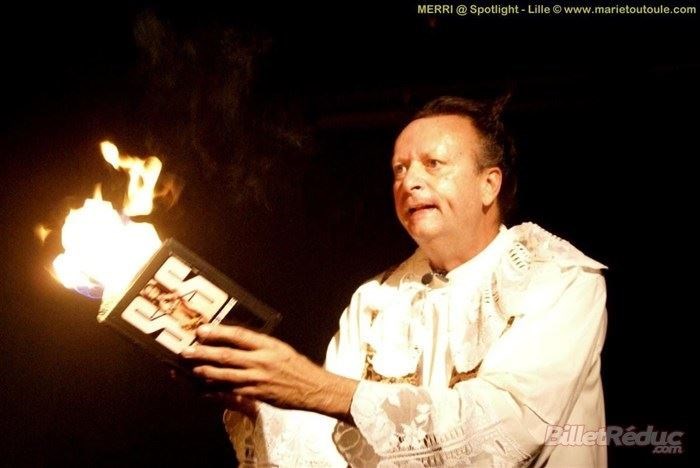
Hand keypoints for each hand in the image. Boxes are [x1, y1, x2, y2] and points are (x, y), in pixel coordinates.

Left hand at [181, 324, 357, 421]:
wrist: (313, 388)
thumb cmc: (297, 366)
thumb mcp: (280, 348)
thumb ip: (259, 345)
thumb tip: (235, 340)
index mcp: (268, 345)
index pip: (239, 335)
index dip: (218, 332)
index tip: (202, 330)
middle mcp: (261, 361)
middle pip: (227, 355)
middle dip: (204, 353)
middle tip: (187, 351)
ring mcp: (258, 380)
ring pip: (226, 375)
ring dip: (206, 372)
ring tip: (192, 369)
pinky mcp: (257, 395)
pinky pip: (232, 392)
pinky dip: (217, 390)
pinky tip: (205, 389)